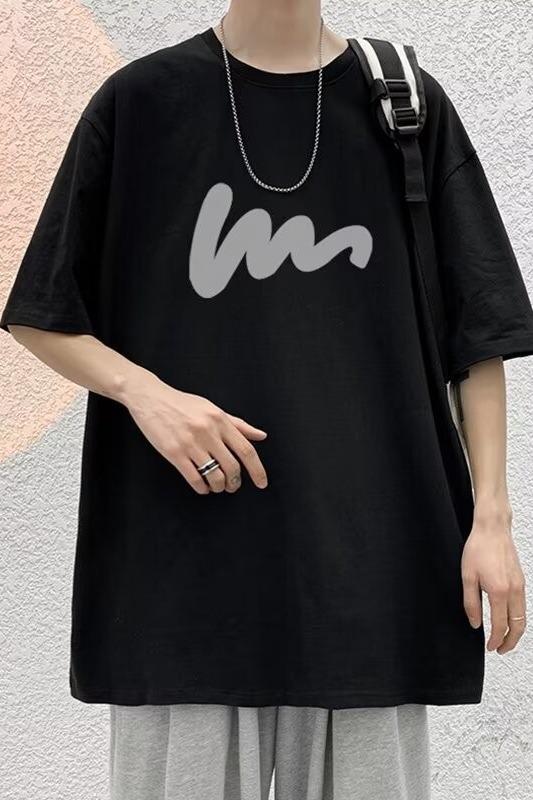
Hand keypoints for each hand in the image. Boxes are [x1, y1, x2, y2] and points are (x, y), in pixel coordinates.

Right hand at [124, 372, 267, 494]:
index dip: (257, 470)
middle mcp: (207, 431)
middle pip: (232, 467)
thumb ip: (238, 424)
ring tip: (217, 486)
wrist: (151, 398)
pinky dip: (202, 488)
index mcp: (219, 420)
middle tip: (233, 486)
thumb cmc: (183, 404)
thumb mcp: (213, 409)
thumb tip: (261, 436)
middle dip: (235, 482)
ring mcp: (190, 443)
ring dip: (219, 487)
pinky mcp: (173, 452)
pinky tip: (202, 486)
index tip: (261, 483)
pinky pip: (194, 479)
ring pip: (214, 476)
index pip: (246, 450)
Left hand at [461, 504, 525, 653]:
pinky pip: (523, 606)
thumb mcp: (467, 576)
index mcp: (498, 591)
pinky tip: (509, 620)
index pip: (500, 625)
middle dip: (510, 642)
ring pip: (523, 617)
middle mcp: (513, 590)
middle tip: (500, 650)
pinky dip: (519, 618)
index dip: (495, 640)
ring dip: (516, 632)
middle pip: (517, 626)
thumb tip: (476, 623)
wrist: (492, 528)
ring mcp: (520, 585)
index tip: (490, 647)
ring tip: (506, 639)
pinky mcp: (521, 580)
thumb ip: (470, 602)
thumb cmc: (477, 549)